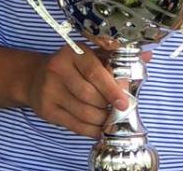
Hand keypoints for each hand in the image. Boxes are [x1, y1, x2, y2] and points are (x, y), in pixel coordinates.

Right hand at [26, 43, 149, 138]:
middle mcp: (58, 69)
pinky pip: (74, 125)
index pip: (94, 72)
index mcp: (73, 53)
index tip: (124, 102)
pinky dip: (91, 130)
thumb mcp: (91, 55)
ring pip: (83, 113)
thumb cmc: (72, 65)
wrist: (35, 76)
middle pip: (90, 96)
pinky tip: (98, 128)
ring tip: (107, 118)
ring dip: (101, 120)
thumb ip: (117, 57)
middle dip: (107, 106)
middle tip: (117, 109)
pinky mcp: (46, 109)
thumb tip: (148, 56)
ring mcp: (49, 90)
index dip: (112, 89)